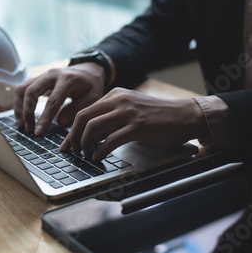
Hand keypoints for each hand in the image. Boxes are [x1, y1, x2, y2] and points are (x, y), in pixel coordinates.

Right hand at [14, 63, 105, 134]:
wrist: (88, 70)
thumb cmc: (91, 86)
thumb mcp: (92, 98)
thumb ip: (77, 110)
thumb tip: (60, 123)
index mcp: (67, 79)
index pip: (53, 101)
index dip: (44, 118)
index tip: (39, 132)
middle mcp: (52, 74)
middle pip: (31, 92)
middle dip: (27, 112)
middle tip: (29, 129)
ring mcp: (42, 75)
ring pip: (22, 89)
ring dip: (19, 108)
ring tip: (23, 125)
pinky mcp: (37, 79)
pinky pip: (22, 89)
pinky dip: (19, 103)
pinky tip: (22, 117)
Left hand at [60, 87, 208, 160]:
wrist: (185, 115)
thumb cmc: (158, 116)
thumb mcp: (131, 110)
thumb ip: (111, 119)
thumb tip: (91, 136)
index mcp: (115, 95)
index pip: (84, 111)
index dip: (72, 130)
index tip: (67, 143)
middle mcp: (119, 100)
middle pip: (83, 117)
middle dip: (73, 137)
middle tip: (72, 151)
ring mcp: (128, 112)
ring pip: (93, 127)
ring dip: (84, 144)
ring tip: (85, 155)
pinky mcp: (138, 126)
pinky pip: (111, 140)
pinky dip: (100, 151)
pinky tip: (98, 157)